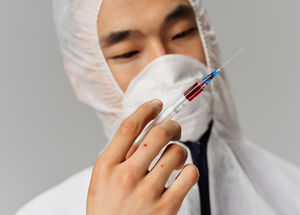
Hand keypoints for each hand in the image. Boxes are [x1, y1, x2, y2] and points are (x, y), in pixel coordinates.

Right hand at [87, 99, 198, 214]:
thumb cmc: (108, 212)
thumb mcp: (100, 182)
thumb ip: (119, 156)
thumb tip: (145, 129)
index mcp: (105, 167)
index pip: (129, 127)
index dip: (146, 110)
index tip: (157, 104)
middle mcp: (125, 177)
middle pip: (158, 134)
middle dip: (171, 125)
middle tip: (174, 128)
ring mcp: (147, 193)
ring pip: (177, 151)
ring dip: (179, 151)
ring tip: (174, 160)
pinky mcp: (167, 208)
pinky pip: (190, 174)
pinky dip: (189, 170)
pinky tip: (182, 175)